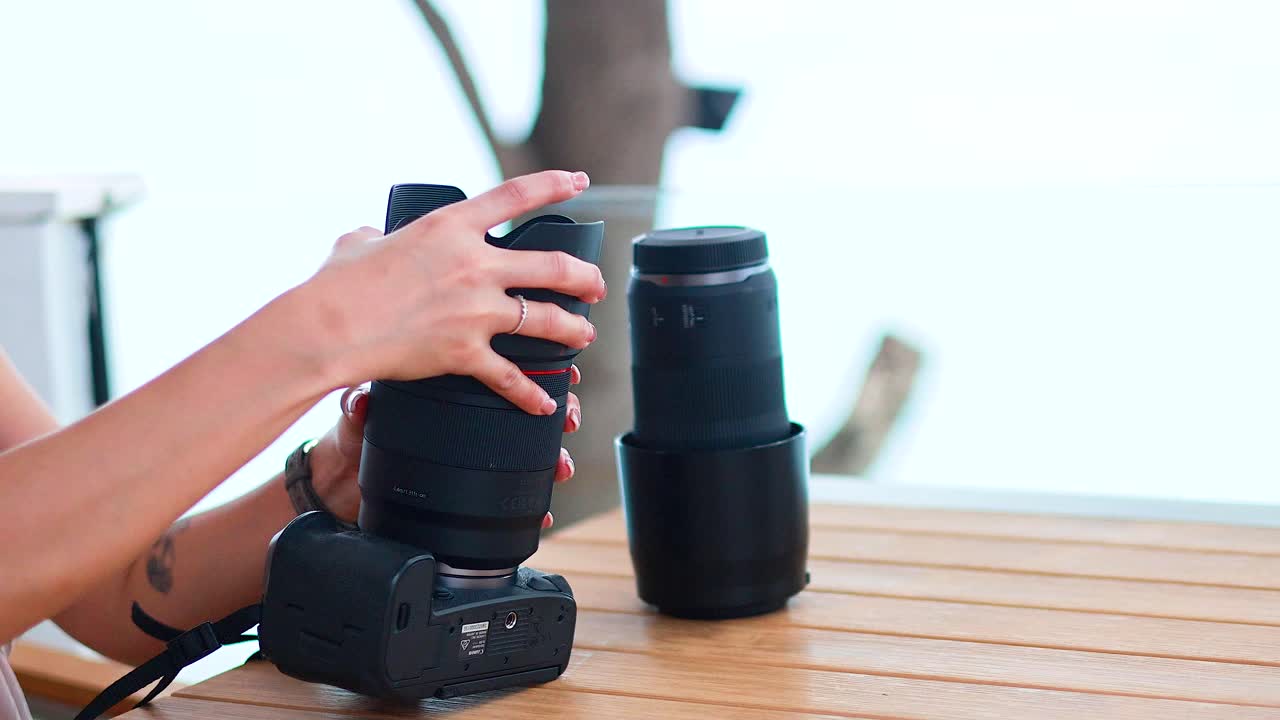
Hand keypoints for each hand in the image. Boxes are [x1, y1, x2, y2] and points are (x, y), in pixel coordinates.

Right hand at [299, 170, 605, 414]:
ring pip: (546, 319)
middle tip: (595, 285)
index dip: (555, 186)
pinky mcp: (465, 352)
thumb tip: (371, 236)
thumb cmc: (338, 285)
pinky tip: (545, 403)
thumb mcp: (359, 242)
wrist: (329, 328)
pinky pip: (510, 377)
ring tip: (584, 335)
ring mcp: (475, 310)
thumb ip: (376, 235)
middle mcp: (475, 265)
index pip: (516, 197)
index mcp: (451, 227)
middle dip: (584, 276)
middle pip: (552, 265)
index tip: (580, 183)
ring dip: (573, 329)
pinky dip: (530, 393)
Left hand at [308, 364, 584, 527]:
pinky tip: (545, 511)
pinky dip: (532, 501)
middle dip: (563, 405)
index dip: (539, 365)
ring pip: (532, 442)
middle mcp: (471, 408)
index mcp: (451, 376)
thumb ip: (360, 406)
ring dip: (556, 452)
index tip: (559, 371)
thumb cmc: (351, 432)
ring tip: (561, 464)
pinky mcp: (470, 475)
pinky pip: (510, 485)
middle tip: (570, 413)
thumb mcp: (356, 413)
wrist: (340, 474)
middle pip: (531, 398)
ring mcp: (475, 440)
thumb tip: (359, 403)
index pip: (504, 363)